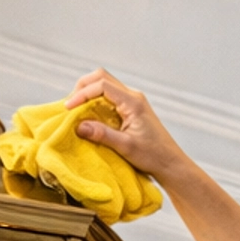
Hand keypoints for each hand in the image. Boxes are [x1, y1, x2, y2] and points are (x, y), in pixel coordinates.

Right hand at [67, 71, 181, 176]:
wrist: (171, 163)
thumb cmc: (153, 156)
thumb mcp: (126, 147)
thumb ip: (102, 134)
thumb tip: (79, 126)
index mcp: (133, 101)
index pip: (102, 85)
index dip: (82, 94)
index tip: (69, 109)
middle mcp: (133, 96)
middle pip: (102, 77)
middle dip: (83, 87)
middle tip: (70, 104)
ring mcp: (133, 101)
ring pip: (105, 85)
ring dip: (88, 93)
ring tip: (76, 109)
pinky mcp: (131, 109)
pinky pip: (109, 97)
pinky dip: (95, 102)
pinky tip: (89, 115)